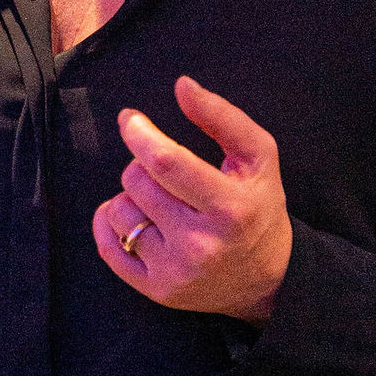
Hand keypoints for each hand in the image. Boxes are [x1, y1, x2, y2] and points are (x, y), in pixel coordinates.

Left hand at [92, 74, 292, 321]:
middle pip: (137, 182)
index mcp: (230, 206)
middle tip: (166, 174)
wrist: (267, 280)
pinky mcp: (156, 289)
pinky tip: (132, 216)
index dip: (141, 134)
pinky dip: (110, 223)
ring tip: (160, 202)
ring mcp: (176, 270)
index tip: (131, 119)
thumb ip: (222, 117)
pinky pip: (108, 246)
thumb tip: (181, 85)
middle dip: (142, 166)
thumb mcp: (258, 157)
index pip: (166, 161)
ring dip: (131, 197)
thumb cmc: (258, 208)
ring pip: (120, 211)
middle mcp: (202, 243)